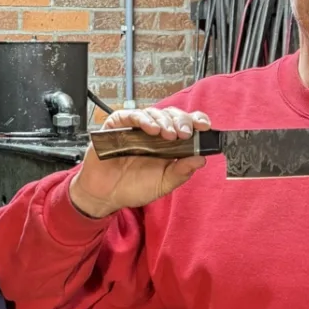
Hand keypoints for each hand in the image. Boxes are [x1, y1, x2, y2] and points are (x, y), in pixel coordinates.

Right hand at [69, 106, 211, 218]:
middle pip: (172, 115)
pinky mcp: (117, 126)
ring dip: (164, 121)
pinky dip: (142, 119)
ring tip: (168, 135)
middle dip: (181, 121)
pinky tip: (150, 129)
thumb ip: (181, 172)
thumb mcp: (163, 183)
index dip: (196, 121)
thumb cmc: (133, 188)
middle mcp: (153, 133)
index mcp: (168, 144)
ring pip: (154, 113)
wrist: (105, 195)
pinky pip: (130, 115)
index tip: (204, 126)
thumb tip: (201, 159)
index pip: (186, 124)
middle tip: (184, 133)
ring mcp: (135, 128)